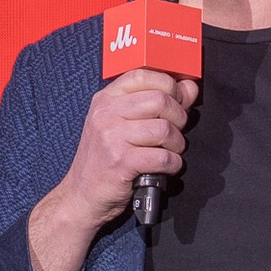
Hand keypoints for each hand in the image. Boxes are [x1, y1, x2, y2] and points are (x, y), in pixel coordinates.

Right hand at [29, 70, 198, 270]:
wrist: (81, 196)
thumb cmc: (104, 159)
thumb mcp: (121, 125)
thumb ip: (154, 103)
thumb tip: (189, 87)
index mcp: (106, 99)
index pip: (144, 75)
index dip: (169, 86)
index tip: (177, 100)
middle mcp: (106, 114)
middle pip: (160, 100)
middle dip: (179, 117)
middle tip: (175, 132)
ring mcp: (111, 137)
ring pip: (164, 129)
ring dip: (177, 144)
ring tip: (170, 152)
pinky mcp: (121, 162)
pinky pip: (162, 157)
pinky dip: (173, 164)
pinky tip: (166, 167)